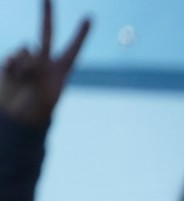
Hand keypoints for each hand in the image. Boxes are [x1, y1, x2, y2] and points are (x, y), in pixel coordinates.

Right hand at [0, 2, 87, 129]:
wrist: (16, 120)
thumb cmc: (35, 112)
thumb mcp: (42, 93)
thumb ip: (37, 70)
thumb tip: (28, 49)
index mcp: (59, 72)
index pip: (72, 50)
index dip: (80, 34)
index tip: (89, 17)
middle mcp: (44, 63)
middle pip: (46, 33)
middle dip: (46, 14)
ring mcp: (26, 61)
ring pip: (24, 51)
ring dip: (22, 65)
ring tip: (22, 81)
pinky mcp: (11, 64)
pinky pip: (11, 57)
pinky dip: (11, 65)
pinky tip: (11, 75)